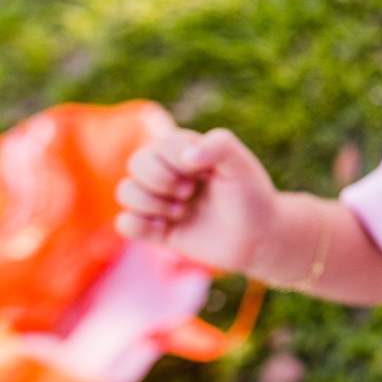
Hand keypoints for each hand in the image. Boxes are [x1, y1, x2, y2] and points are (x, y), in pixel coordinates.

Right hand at [115, 125, 280, 275]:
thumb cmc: (252, 196)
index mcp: (187, 151)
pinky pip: (125, 224)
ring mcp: (161, 201)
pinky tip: (164, 228)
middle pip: (137, 162)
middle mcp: (169, 173)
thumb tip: (188, 157)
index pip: (162, 144)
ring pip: (126, 191)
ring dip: (151, 203)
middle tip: (189, 193)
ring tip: (180, 211)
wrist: (257, 237)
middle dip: (160, 179)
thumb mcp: (242, 165)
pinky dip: (138, 226)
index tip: (202, 174)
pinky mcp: (156, 229)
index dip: (177, 159)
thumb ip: (221, 146)